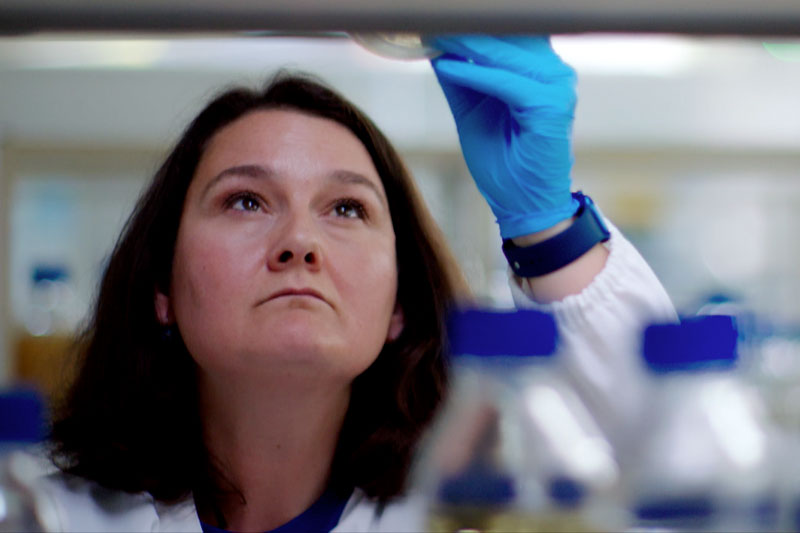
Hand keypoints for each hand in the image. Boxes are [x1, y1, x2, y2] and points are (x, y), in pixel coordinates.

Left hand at [430, 35, 579, 238]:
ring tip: (432, 35)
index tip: (436, 19)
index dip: (474, 23)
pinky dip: (475, 74)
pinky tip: (446, 66)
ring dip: (466, 43)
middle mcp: (555, 73)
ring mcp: (557, 88)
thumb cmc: (504, 162)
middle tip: (428, 22)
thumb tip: (436, 46)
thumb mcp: (473, 111)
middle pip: (510, 34)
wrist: (526, 206)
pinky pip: (506, 83)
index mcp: (542, 71)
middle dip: (466, 27)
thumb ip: (461, 78)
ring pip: (506, 53)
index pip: (509, 31)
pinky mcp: (550, 107)